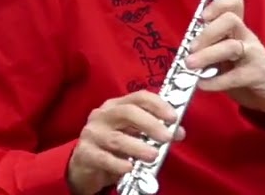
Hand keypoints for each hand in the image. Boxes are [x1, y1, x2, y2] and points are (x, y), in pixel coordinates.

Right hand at [66, 90, 184, 193]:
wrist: (84, 165)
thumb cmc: (112, 146)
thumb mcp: (133, 134)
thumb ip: (155, 131)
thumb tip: (179, 132)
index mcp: (116, 106)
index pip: (139, 97)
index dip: (158, 105)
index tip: (173, 117)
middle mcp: (103, 115)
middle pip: (128, 113)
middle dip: (151, 124)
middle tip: (167, 137)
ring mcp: (92, 134)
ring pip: (117, 138)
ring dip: (138, 147)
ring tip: (153, 156)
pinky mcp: (85, 153)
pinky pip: (104, 158)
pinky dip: (118, 163)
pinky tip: (130, 168)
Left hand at [184, 0, 264, 117]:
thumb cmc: (249, 71)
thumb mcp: (229, 56)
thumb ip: (213, 49)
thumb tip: (188, 51)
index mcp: (239, 30)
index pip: (234, 4)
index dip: (218, 5)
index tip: (203, 17)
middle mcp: (246, 38)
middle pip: (230, 20)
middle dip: (207, 33)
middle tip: (191, 49)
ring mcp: (253, 55)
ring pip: (231, 47)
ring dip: (207, 55)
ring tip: (191, 65)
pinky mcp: (257, 75)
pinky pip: (235, 76)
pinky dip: (215, 81)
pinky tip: (203, 85)